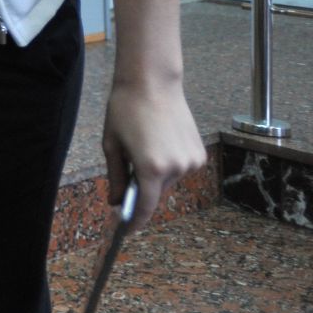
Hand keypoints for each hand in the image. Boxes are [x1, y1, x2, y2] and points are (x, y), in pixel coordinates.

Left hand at [101, 73, 206, 227]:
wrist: (153, 83)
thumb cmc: (125, 111)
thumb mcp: (112, 145)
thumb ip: (116, 178)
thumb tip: (116, 202)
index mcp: (151, 168)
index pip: (144, 207)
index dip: (135, 221)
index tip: (126, 229)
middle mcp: (176, 168)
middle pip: (155, 192)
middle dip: (141, 186)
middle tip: (129, 163)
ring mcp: (191, 162)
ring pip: (168, 180)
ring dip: (156, 172)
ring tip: (145, 144)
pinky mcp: (199, 154)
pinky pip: (180, 168)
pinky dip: (169, 163)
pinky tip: (160, 141)